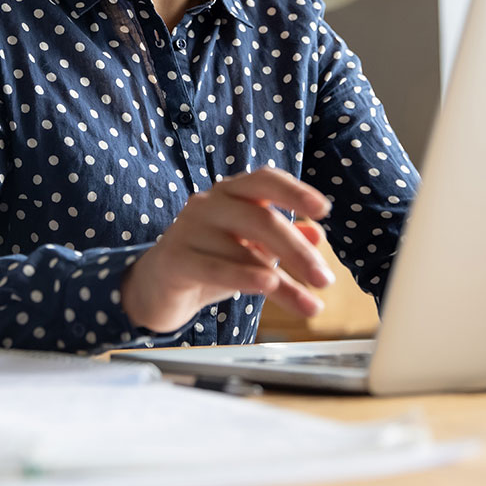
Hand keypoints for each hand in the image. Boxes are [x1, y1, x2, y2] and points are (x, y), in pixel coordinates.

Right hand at [119, 167, 334, 332]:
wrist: (160, 286)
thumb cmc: (212, 260)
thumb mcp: (253, 250)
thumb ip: (284, 242)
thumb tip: (317, 235)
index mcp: (231, 193)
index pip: (265, 180)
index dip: (295, 192)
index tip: (324, 209)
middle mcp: (208, 204)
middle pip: (261, 219)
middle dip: (298, 252)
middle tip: (325, 280)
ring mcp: (188, 229)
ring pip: (243, 250)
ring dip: (281, 282)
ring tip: (309, 305)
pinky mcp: (175, 258)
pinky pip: (216, 267)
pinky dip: (245, 277)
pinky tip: (269, 286)